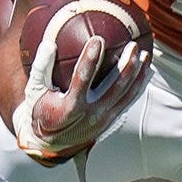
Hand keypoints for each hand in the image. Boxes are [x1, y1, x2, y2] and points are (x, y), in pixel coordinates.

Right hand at [9, 33, 148, 164]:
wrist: (49, 143)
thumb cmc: (40, 110)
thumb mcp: (34, 90)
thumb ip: (41, 67)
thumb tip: (49, 41)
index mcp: (70, 106)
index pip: (82, 79)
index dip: (91, 59)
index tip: (98, 38)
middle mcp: (90, 114)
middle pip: (113, 87)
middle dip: (126, 65)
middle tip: (133, 45)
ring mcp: (103, 119)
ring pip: (126, 94)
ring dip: (137, 74)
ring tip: (146, 54)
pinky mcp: (110, 121)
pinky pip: (128, 101)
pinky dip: (138, 86)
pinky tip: (147, 71)